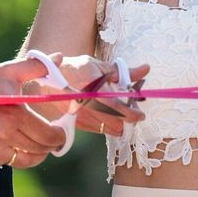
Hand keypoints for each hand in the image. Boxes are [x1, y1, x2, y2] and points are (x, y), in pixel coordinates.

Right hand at [0, 54, 68, 167]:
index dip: (60, 136)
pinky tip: (18, 145)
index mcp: (14, 113)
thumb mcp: (8, 71)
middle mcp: (3, 133)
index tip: (62, 131)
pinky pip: (10, 162)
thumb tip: (58, 58)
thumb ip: (36, 66)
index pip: (48, 134)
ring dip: (37, 152)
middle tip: (54, 138)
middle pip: (40, 148)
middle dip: (51, 144)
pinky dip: (18, 156)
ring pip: (27, 159)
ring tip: (39, 143)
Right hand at [29, 55, 149, 137]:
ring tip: (122, 117)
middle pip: (113, 121)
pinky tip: (110, 120)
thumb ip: (124, 71)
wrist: (51, 77)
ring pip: (106, 128)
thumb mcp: (101, 66)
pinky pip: (97, 130)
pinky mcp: (75, 122)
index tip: (141, 114)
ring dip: (118, 125)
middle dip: (127, 120)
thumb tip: (146, 69)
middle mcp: (84, 103)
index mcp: (92, 86)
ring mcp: (79, 115)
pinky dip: (106, 127)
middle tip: (133, 114)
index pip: (116, 106)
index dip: (131, 114)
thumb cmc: (78, 69)